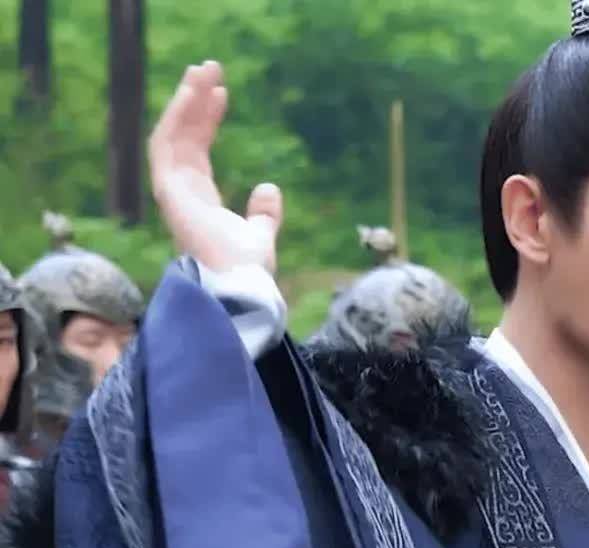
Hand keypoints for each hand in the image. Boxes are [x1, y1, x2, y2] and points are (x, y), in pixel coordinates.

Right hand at [148, 61, 282, 273]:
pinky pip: (166, 144)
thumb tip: (269, 185)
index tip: (223, 93)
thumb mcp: (261, 235)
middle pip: (183, 136)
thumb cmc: (249, 270)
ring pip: (172, 133)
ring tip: (203, 69)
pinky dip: (177, 116)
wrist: (241, 285)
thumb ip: (264, 213)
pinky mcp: (169, 191)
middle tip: (210, 67)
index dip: (207, 120)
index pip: (197, 150)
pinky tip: (193, 93)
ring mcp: (172, 192)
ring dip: (186, 99)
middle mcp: (182, 193)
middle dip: (195, 100)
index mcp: (199, 201)